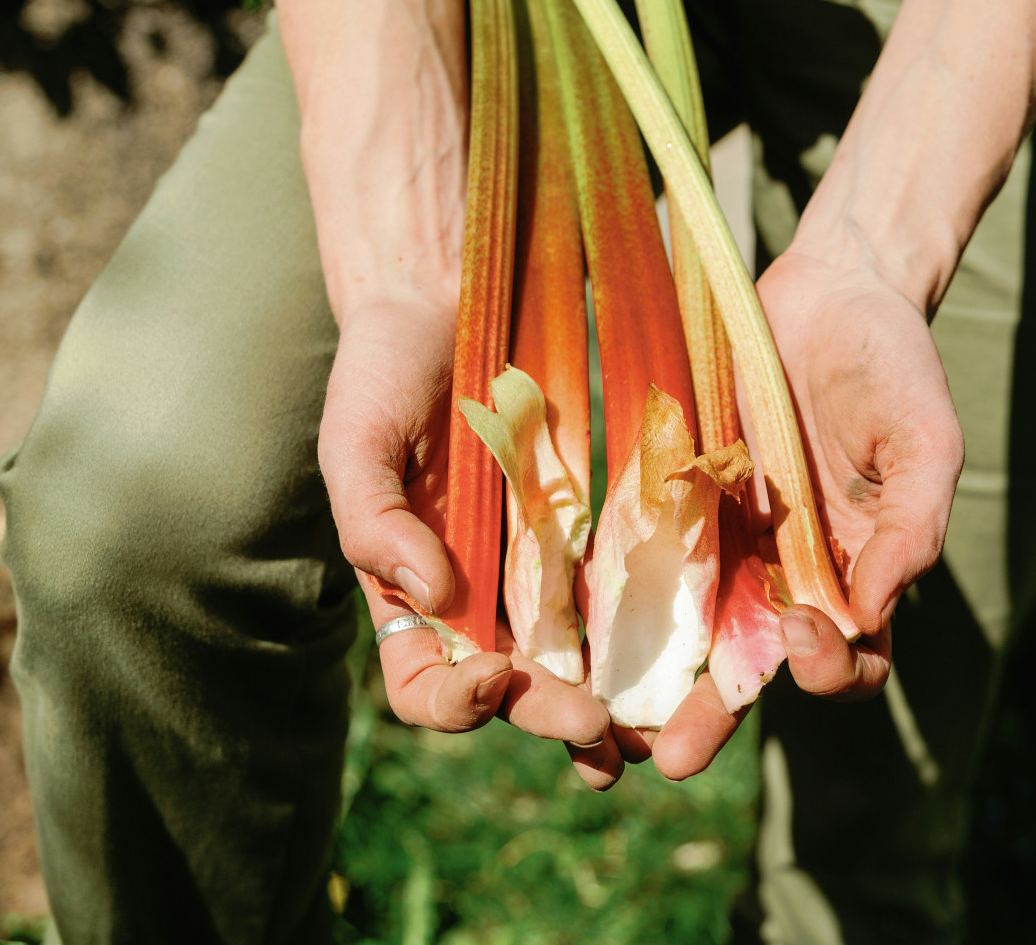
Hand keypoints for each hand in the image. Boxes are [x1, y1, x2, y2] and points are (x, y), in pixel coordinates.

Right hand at [324, 297, 608, 746]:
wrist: (448, 300)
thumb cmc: (383, 373)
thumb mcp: (355, 441)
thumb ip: (374, 522)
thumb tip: (434, 597)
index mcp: (409, 596)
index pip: (425, 686)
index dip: (455, 702)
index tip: (493, 672)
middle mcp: (477, 598)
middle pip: (514, 689)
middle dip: (550, 717)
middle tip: (596, 729)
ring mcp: (539, 567)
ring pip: (576, 662)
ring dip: (610, 707)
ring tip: (644, 736)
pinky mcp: (593, 527)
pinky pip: (619, 591)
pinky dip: (646, 635)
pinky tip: (680, 658)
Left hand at [639, 242, 963, 779]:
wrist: (831, 286)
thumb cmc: (893, 364)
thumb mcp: (924, 438)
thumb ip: (911, 523)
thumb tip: (877, 609)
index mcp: (856, 572)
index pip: (850, 659)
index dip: (830, 668)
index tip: (809, 629)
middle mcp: (786, 573)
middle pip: (752, 671)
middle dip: (712, 717)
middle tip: (672, 755)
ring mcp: (725, 539)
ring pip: (682, 631)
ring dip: (647, 680)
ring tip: (606, 720)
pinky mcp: (674, 498)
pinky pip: (640, 558)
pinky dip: (611, 598)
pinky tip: (575, 626)